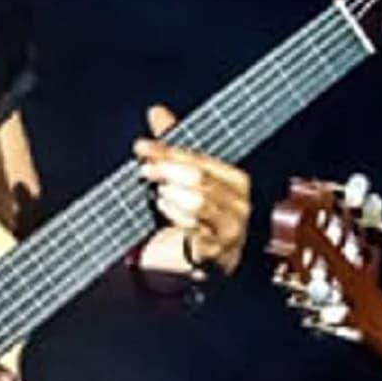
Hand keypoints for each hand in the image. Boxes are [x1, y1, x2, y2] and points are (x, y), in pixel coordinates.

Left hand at [133, 104, 251, 276]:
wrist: (183, 268)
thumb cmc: (184, 222)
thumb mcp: (178, 181)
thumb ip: (171, 149)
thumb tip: (158, 112)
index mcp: (235, 183)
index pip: (200, 159)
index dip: (168, 151)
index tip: (142, 147)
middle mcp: (240, 206)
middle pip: (200, 178)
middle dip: (167, 171)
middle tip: (144, 170)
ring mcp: (231, 232)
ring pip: (198, 202)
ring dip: (171, 199)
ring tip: (160, 200)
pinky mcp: (218, 255)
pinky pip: (194, 231)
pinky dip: (176, 222)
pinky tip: (167, 220)